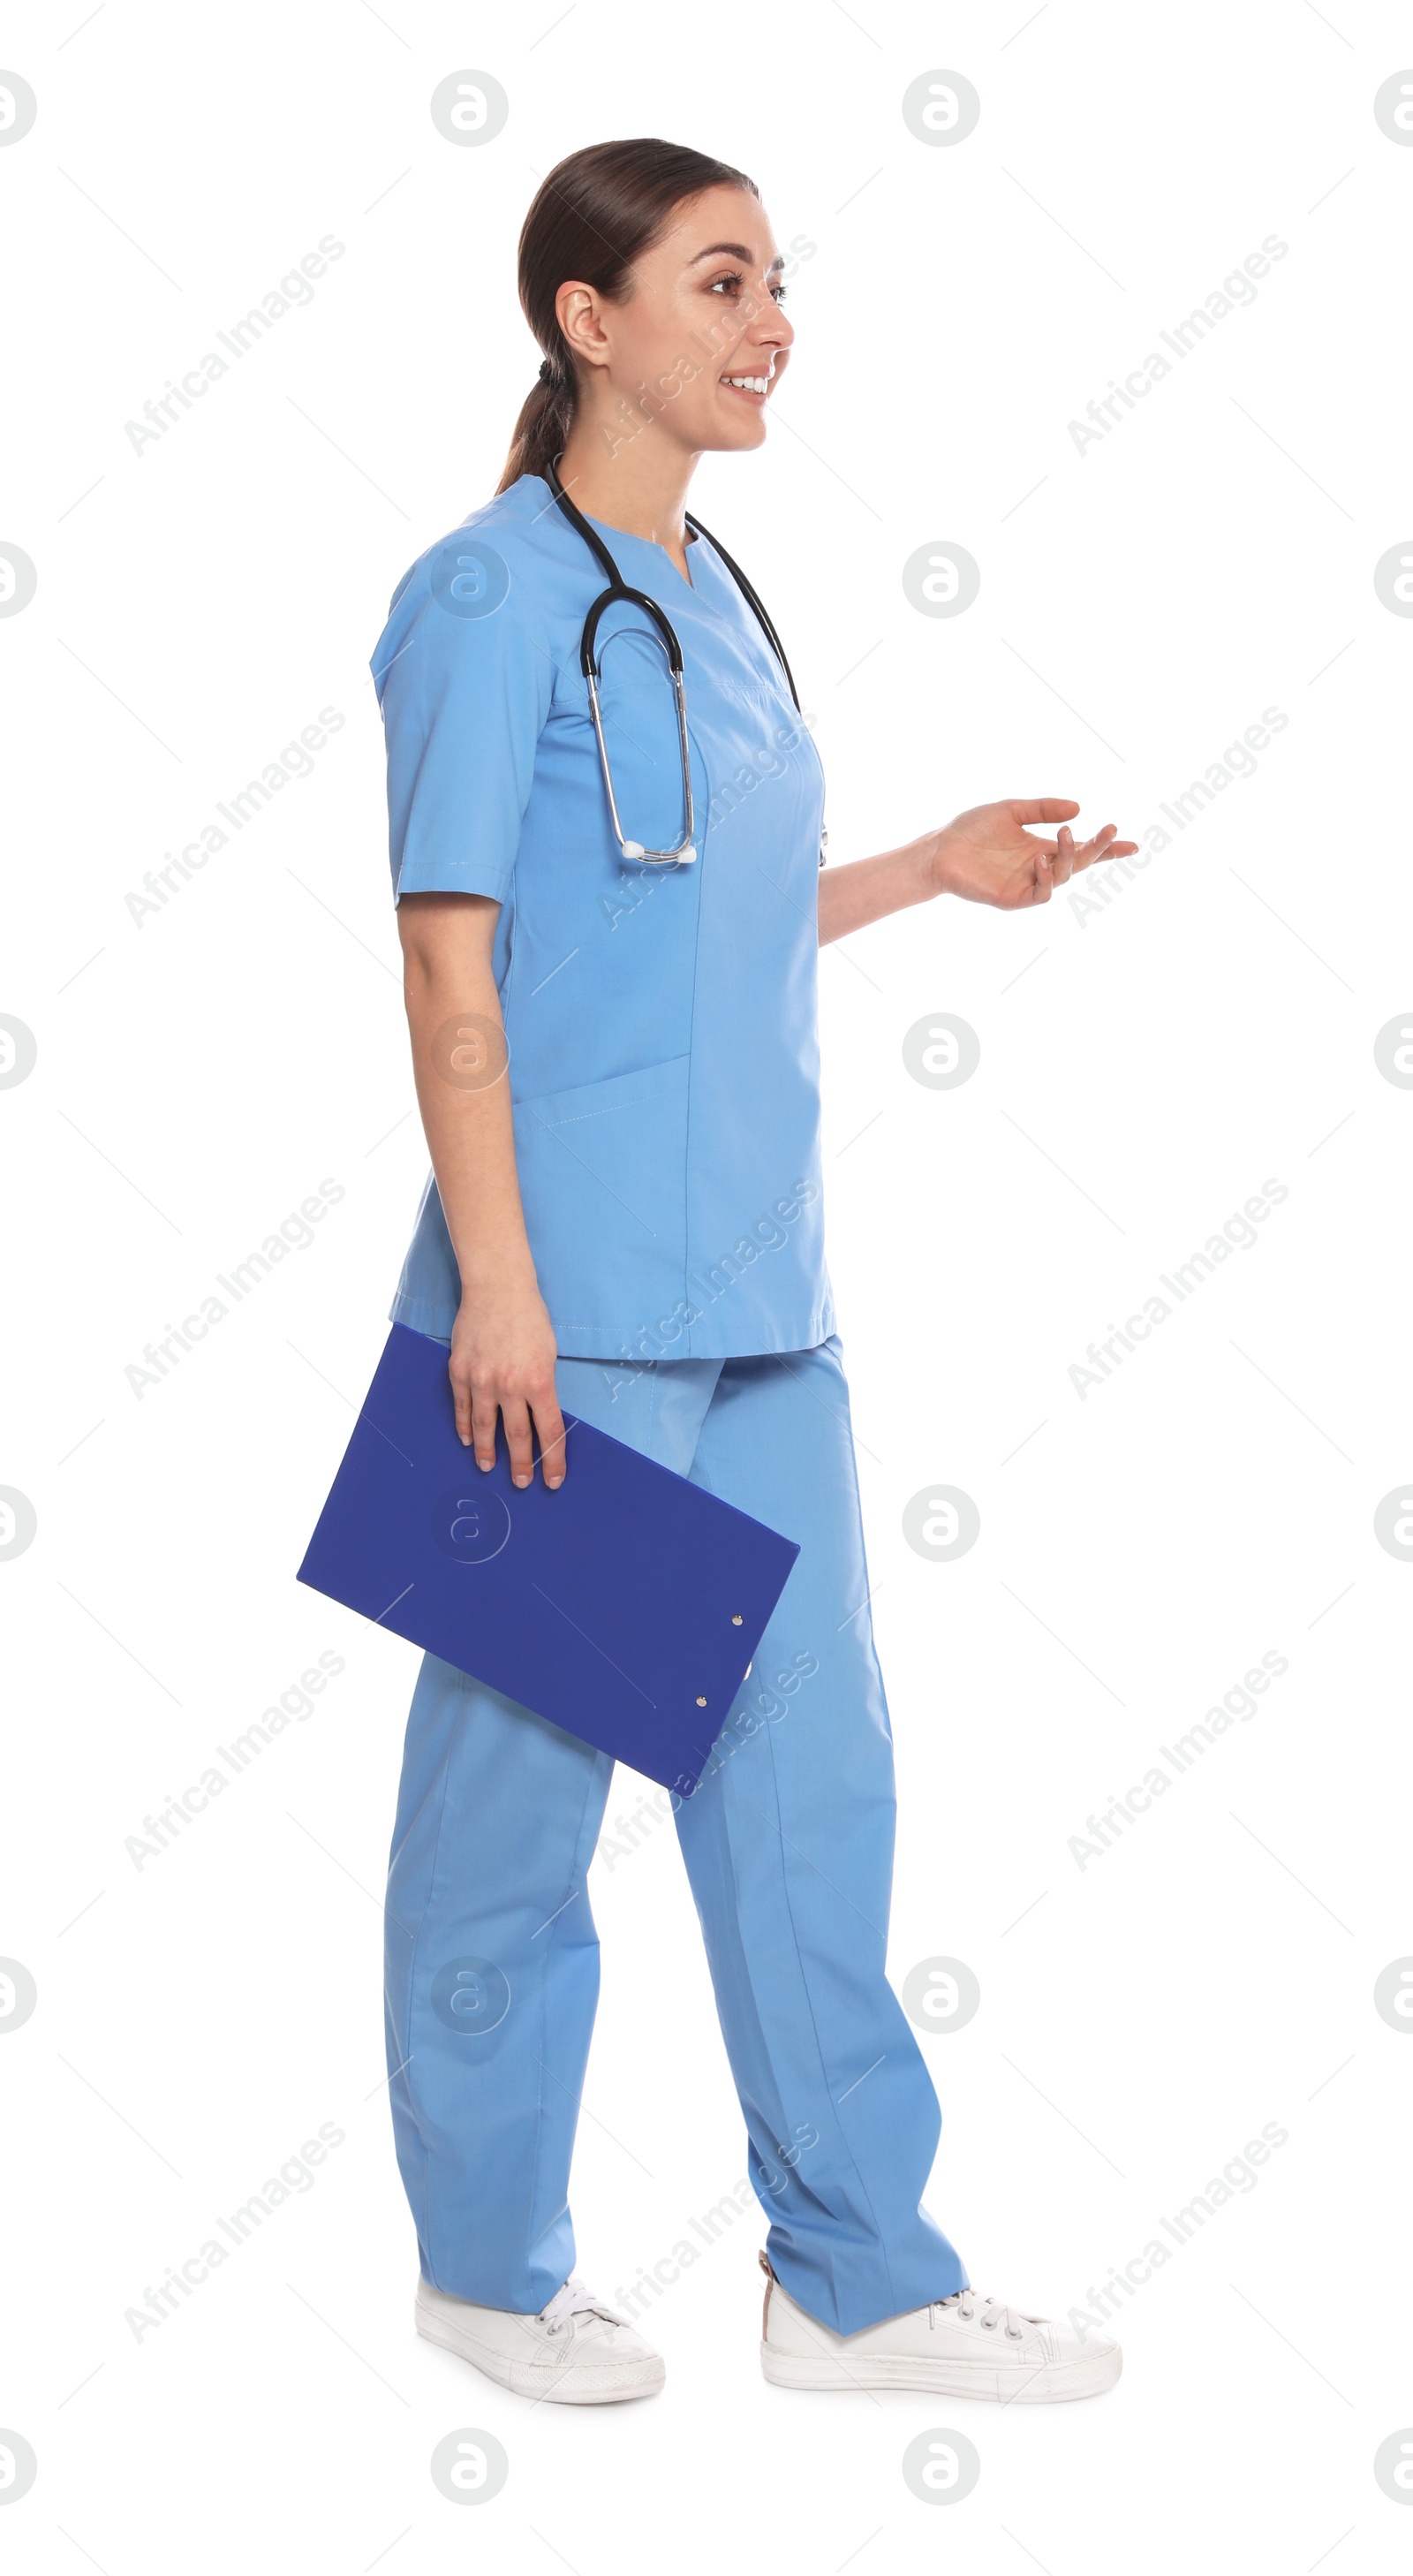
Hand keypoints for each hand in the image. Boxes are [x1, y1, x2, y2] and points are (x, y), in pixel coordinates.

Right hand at [449, 1278, 565, 1488]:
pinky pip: (463, 1408)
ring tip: (489, 1467)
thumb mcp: (549, 1354)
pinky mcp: (460, 1372)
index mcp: (539, 1382)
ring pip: (484, 1428)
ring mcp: (482, 1380)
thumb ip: (542, 1387)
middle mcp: (510, 1386)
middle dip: (521, 1465)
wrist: (497, 1289)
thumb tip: (539, 1417)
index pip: (549, 1432)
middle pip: (517, 1437)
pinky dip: (465, 1427)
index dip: (553, 1460)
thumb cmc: (529, 1318)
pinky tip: (467, 1440)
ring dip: (487, 1451)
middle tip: (521, 1482)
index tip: (553, 1480)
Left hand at [929, 799, 1137, 908]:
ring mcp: (1027, 885)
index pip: (1081, 850)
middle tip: (1109, 829)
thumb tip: (1078, 809)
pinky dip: (1045, 878)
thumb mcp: (1012, 810)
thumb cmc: (972, 830)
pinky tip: (1040, 859)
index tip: (1132, 844)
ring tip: (1063, 836)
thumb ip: (1043, 809)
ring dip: (1068, 857)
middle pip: (1079, 863)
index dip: (1106, 849)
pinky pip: (1039, 894)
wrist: (940, 848)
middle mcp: (1039, 868)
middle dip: (1098, 848)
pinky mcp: (1012, 899)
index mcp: (1042, 847)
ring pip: (1062, 878)